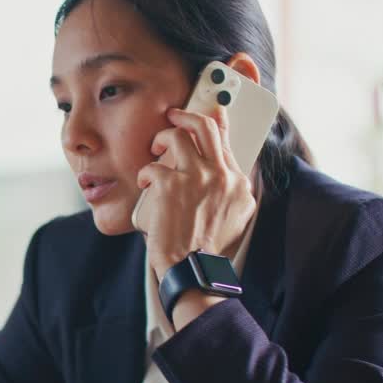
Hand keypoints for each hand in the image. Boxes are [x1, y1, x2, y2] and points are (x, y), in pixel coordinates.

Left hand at [131, 106, 256, 279]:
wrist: (194, 270)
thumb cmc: (209, 250)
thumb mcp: (236, 218)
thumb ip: (231, 192)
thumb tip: (224, 174)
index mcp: (238, 184)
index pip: (226, 140)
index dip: (213, 121)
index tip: (205, 112)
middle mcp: (221, 176)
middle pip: (206, 126)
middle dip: (186, 115)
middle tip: (173, 115)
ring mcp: (197, 178)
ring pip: (177, 136)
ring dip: (162, 139)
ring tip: (154, 152)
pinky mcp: (171, 186)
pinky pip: (153, 166)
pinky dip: (145, 174)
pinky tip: (144, 184)